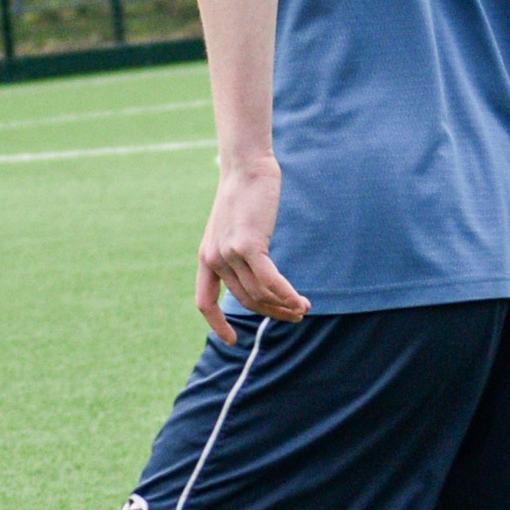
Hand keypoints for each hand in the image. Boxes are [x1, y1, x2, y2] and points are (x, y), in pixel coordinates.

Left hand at [195, 155, 309, 343]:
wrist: (246, 167)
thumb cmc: (246, 194)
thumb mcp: (236, 228)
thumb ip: (239, 252)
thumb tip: (259, 276)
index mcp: (206, 257)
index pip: (205, 302)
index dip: (217, 325)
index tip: (232, 342)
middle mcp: (214, 259)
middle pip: (246, 300)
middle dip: (272, 312)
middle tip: (294, 315)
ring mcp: (229, 253)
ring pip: (261, 292)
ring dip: (284, 305)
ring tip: (303, 308)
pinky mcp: (248, 245)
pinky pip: (270, 281)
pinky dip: (287, 295)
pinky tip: (300, 302)